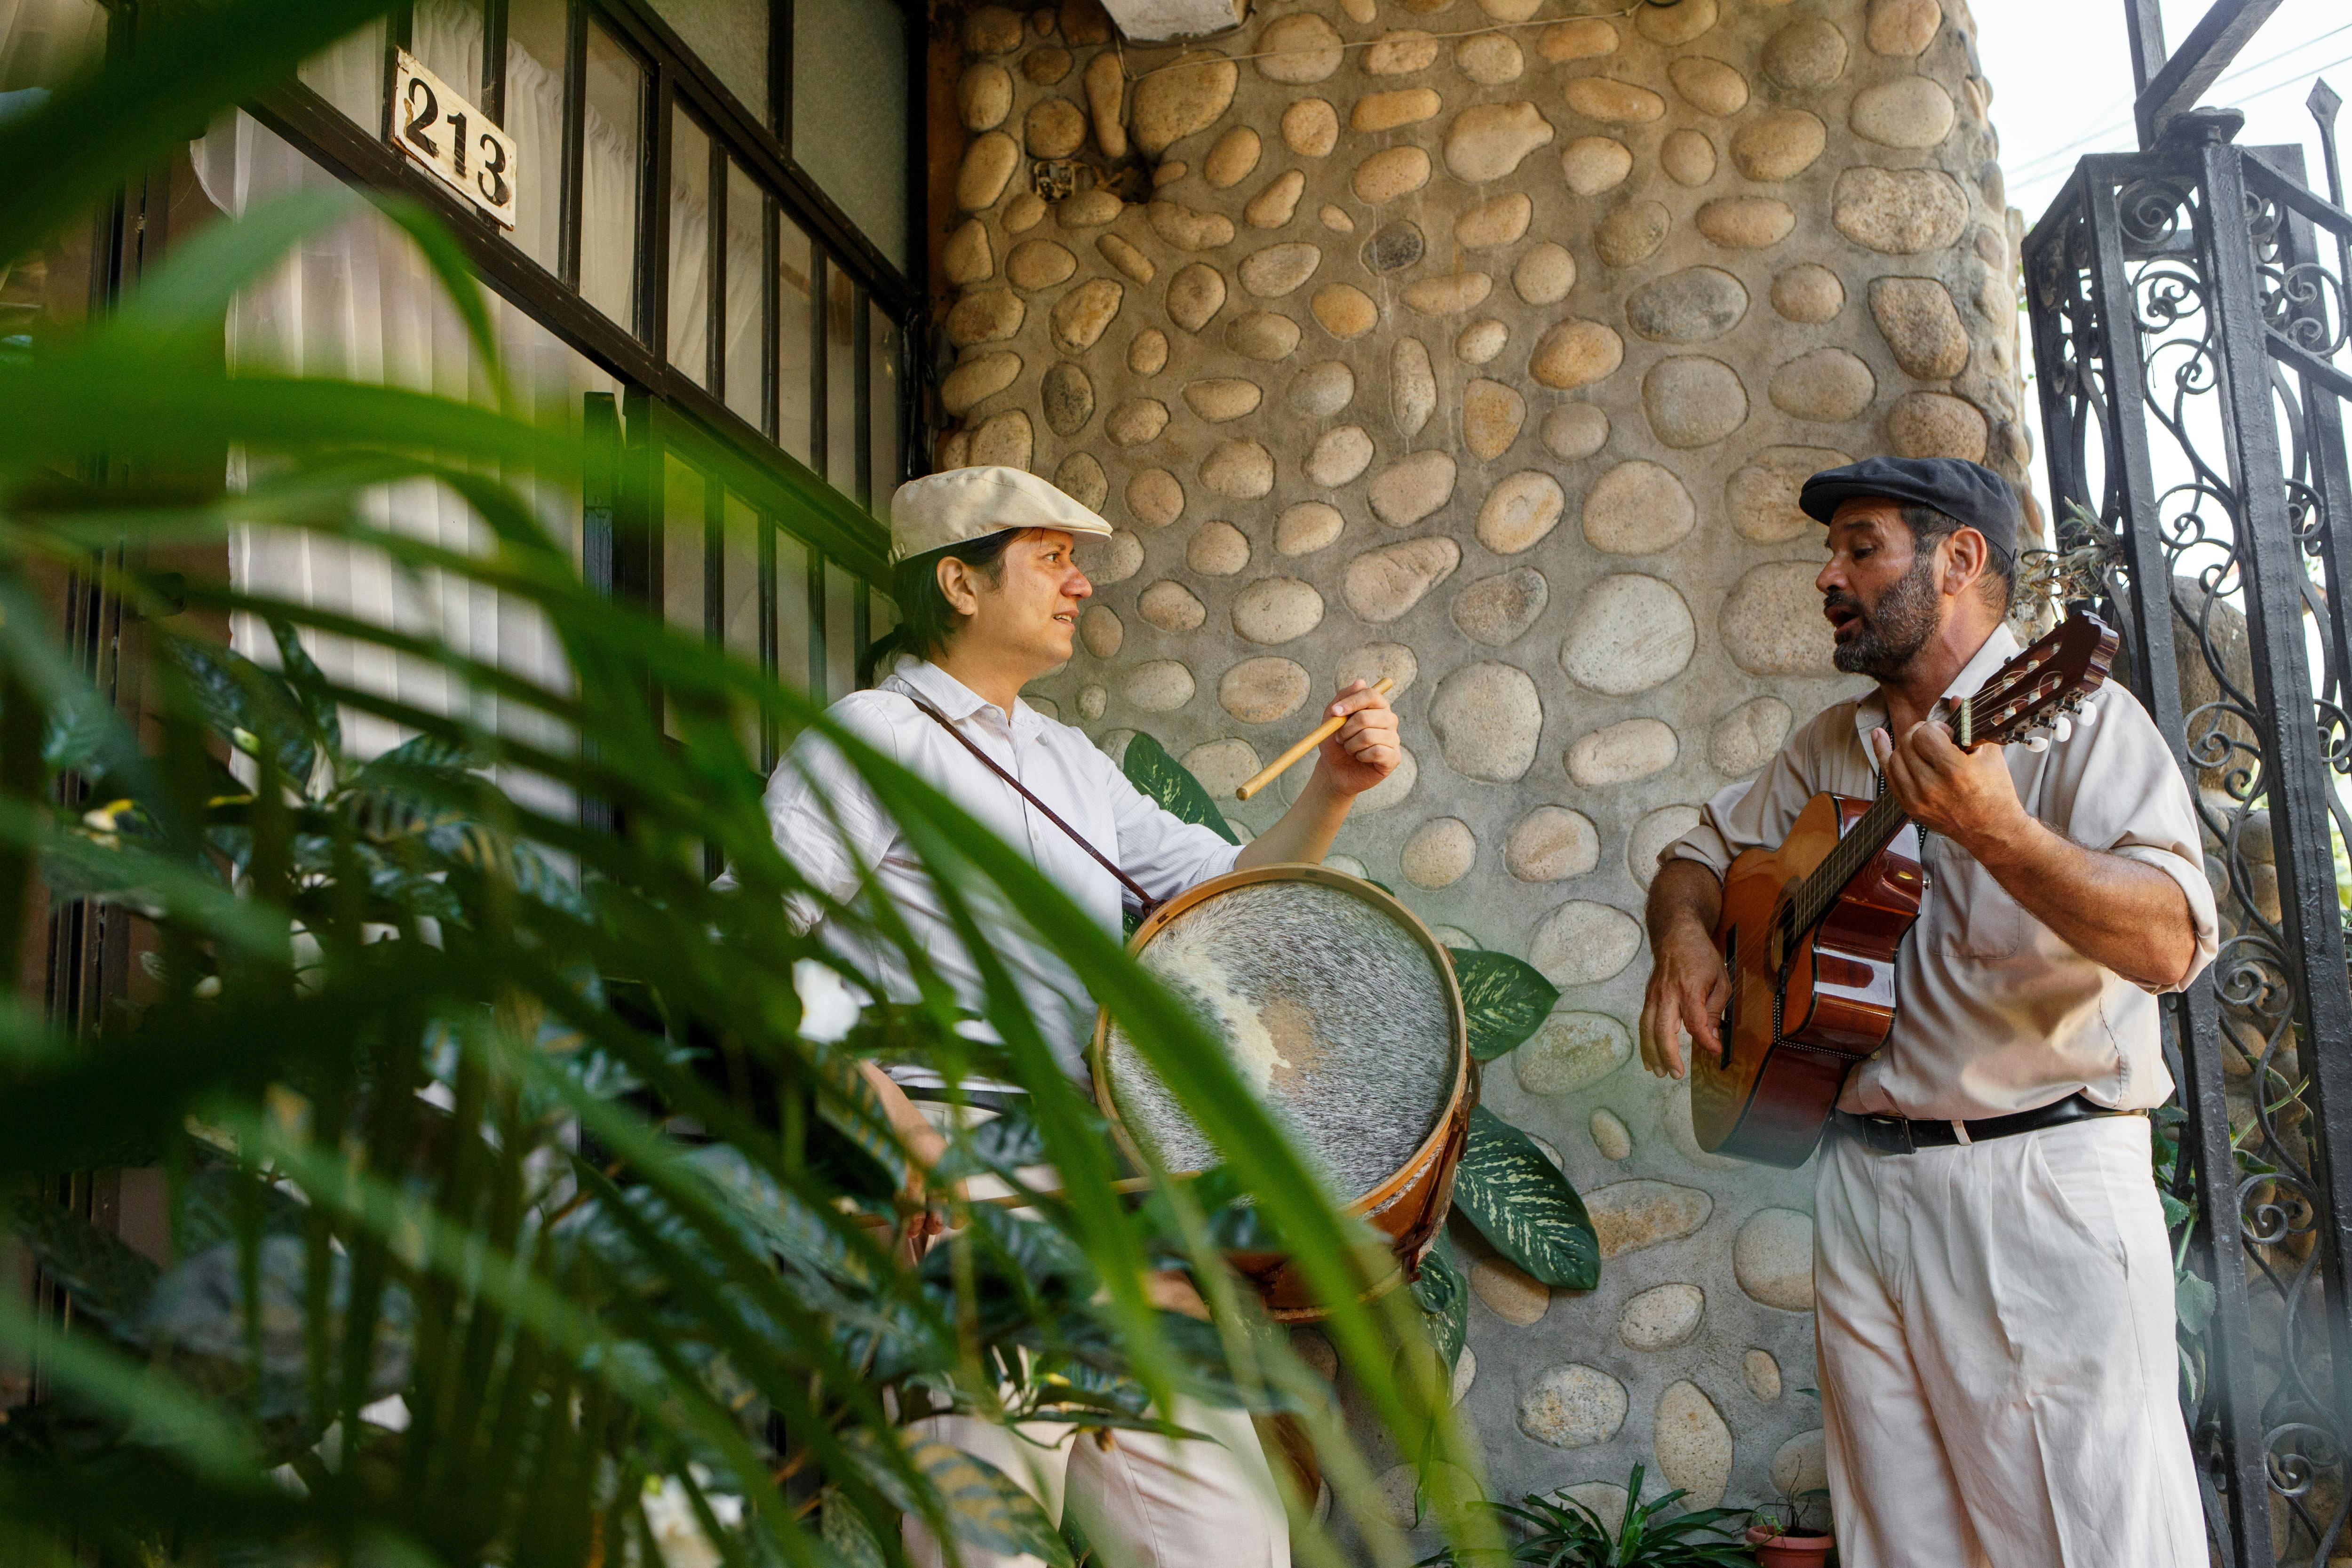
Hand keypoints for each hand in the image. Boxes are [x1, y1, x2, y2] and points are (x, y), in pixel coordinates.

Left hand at [1313, 679, 1400, 797]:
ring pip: (1369, 736)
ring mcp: (1393, 739)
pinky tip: (1360, 758)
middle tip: (1339, 738)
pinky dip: (1361, 756)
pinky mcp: (1394, 757)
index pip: (1371, 695)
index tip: (1335, 712)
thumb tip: (1361, 682)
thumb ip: (1344, 697)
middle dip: (1345, 729)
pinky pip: (1376, 752)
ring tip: (1349, 749)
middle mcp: (1389, 720)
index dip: (1351, 702)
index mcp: (1377, 706)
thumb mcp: (1332, 717)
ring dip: (1351, 745)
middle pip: (1367, 716)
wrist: (1335, 770)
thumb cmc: (1335, 742)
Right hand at [1639, 919, 1728, 1080]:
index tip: (1715, 1050)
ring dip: (1652, 1053)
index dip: (1705, 1041)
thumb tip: (1710, 1035)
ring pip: (1647, 1029)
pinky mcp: (1648, 997)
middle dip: (1668, 1055)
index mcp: (1689, 990)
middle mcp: (1667, 994)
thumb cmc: (1701, 956)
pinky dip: (1645, 1042)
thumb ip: (1715, 1008)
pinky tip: (1650, 1057)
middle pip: (1663, 1030)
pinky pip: (1644, 1023)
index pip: (1695, 1023)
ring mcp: (1654, 996)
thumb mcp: (1720, 979)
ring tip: (1659, 1072)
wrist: (1676, 934)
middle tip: (1675, 1074)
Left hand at [1870, 720, 2027, 855]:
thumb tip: (1954, 700)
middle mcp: (1932, 787)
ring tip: (1923, 745)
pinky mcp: (1909, 807)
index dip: (1936, 727)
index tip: (1947, 734)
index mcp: (1955, 772)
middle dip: (1921, 733)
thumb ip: (1969, 724)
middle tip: (1936, 737)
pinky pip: (1888, 775)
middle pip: (1908, 743)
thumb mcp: (1989, 754)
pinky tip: (1880, 736)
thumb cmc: (1995, 792)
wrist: (1992, 830)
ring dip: (1907, 744)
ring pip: (1895, 757)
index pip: (1925, 734)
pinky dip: (1884, 754)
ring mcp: (1917, 799)